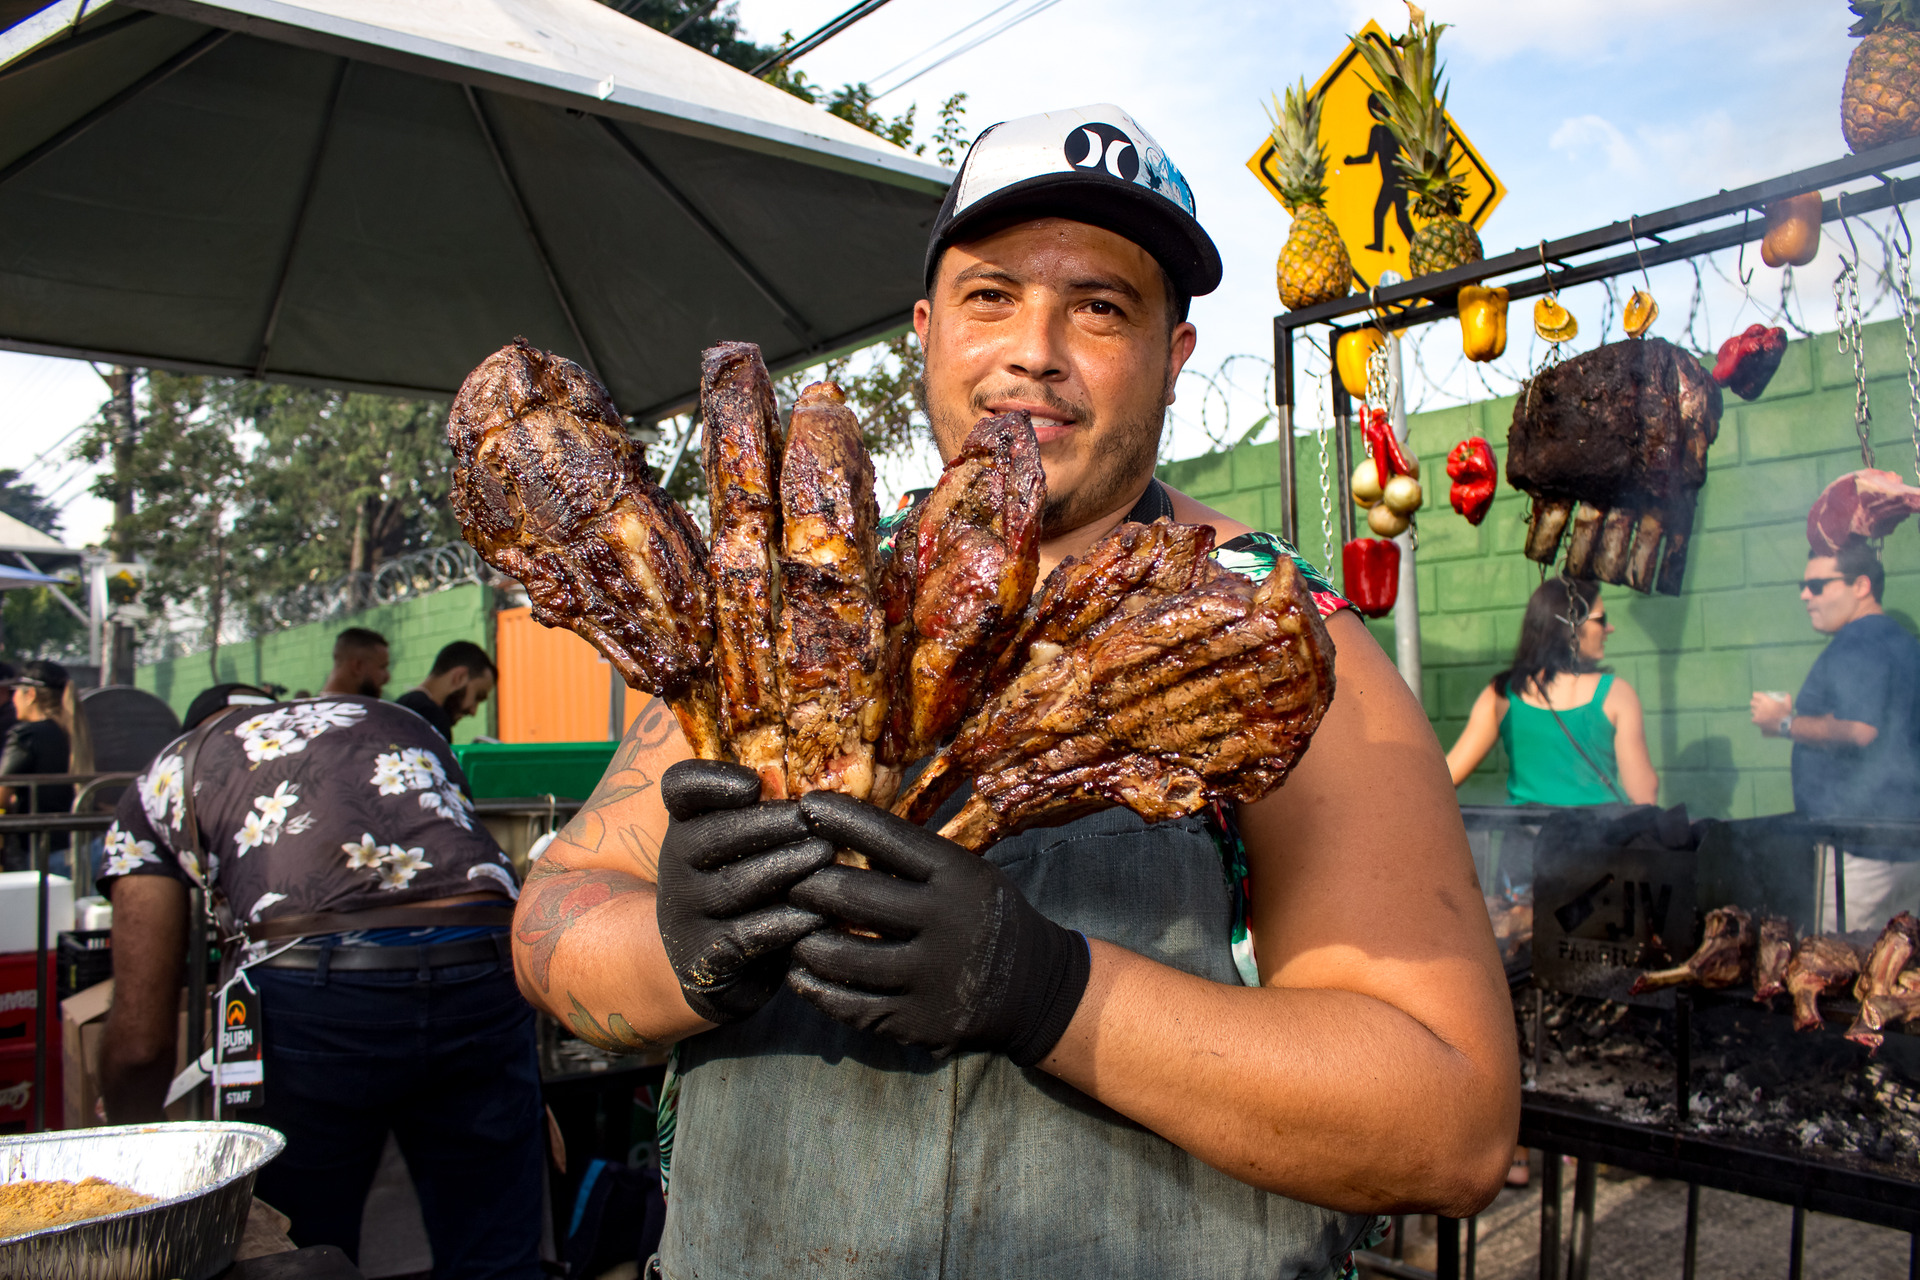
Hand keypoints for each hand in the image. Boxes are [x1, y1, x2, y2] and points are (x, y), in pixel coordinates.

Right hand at [656, 761, 834, 1024]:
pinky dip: (785, 923)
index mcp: (686, 826)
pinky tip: (819, 913)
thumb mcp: (748, 845)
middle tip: (811, 820)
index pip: (680, 788)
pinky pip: (745, 937)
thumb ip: (773, 810)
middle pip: (707, 835)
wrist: (719, 969)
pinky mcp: (704, 959)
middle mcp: (675, 866)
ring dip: (781, 868)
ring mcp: (685, 914)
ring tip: (824, 855)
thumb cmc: (753, 889)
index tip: (753, 783)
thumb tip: (842, 768)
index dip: (709, 780)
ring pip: (730, 886)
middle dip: (764, 824)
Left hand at [787, 792, 1090, 1064]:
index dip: (842, 819)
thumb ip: (914, 858)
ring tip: (787, 926)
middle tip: (786, 879)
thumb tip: (842, 824)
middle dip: (807, 884)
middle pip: (853, 898)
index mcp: (958, 877)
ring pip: (842, 957)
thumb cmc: (985, 916)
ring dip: (802, 939)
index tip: (806, 806)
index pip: (889, 839)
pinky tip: (799, 972)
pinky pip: (849, 1005)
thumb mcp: (967, 873)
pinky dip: (815, 987)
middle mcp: (946, 924)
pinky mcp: (917, 1021)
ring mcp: (931, 977)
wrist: (1034, 989)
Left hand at [1751, 692, 1791, 732]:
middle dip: (1755, 703)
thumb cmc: (1786, 714)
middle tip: (1759, 706)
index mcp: (1766, 700)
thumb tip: (1786, 694)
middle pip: (1752, 702)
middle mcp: (1760, 705)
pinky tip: (1760, 720)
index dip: (1756, 696)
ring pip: (1752, 710)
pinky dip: (1756, 719)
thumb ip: (1786, 698)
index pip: (1755, 695)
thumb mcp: (1787, 704)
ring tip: (1760, 713)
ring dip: (1755, 711)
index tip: (1758, 698)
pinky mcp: (1756, 720)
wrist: (1784, 725)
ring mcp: (1757, 713)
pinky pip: (1753, 718)